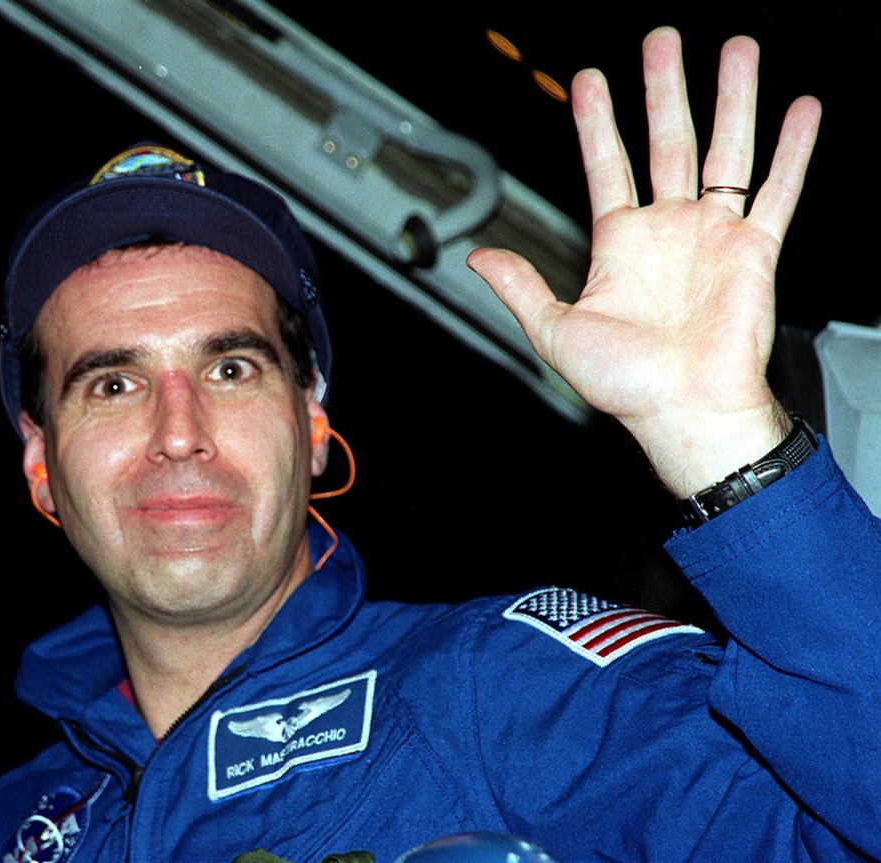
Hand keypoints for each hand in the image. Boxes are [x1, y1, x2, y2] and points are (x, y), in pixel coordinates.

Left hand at [468, 28, 819, 494]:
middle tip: (662, 40)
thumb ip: (520, 287)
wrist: (684, 411)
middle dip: (664, 89)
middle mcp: (669, 231)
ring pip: (727, 150)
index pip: (607, 166)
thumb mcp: (555, 332)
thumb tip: (479, 257)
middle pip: (667, 142)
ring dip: (731, 98)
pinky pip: (778, 190)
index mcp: (620, 245)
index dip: (597, 123)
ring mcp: (713, 235)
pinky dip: (793, 151)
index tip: (589, 80)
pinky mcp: (756, 250)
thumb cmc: (626, 385)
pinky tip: (800, 109)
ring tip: (735, 49)